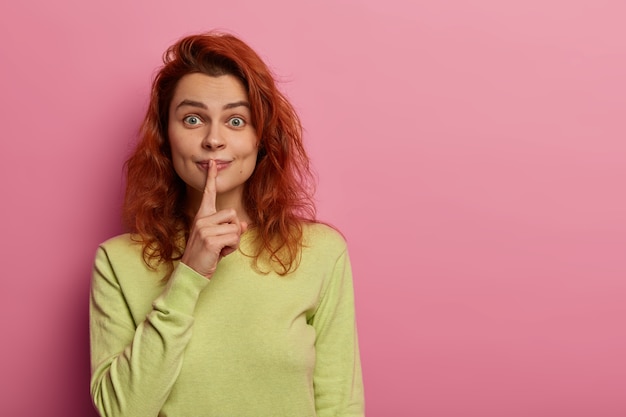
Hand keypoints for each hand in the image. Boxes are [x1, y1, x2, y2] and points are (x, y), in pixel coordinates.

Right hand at [181, 160, 246, 278]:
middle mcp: (201, 219)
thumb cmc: (205, 256)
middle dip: (234, 230)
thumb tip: (243, 223)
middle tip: (222, 243)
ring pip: (235, 227)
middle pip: (232, 214)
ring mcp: (204, 229)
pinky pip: (234, 238)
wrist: (191, 272)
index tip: (213, 163)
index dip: (211, 178)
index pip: (208, 193)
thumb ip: (230, 229)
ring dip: (233, 241)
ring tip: (220, 249)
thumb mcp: (218, 240)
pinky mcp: (210, 239)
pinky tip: (219, 254)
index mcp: (201, 216)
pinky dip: (231, 248)